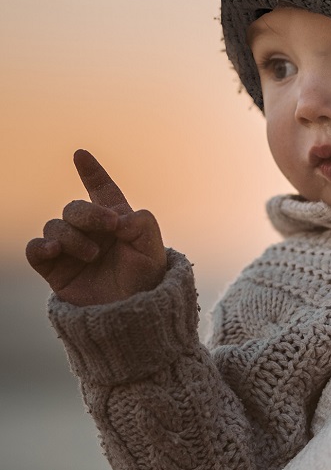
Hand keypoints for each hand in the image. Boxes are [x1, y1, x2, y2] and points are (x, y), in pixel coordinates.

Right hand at [25, 150, 166, 305]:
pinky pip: (37, 249)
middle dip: (89, 213)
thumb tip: (117, 219)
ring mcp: (71, 250)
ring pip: (55, 226)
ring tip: (92, 255)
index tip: (80, 154)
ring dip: (73, 236)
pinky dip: (42, 246)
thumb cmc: (147, 281)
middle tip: (110, 228)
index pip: (102, 190)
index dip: (92, 173)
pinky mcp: (55, 270)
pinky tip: (55, 250)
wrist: (132, 315)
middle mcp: (92, 232)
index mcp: (117, 220)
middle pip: (74, 207)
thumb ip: (142, 223)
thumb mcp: (154, 248)